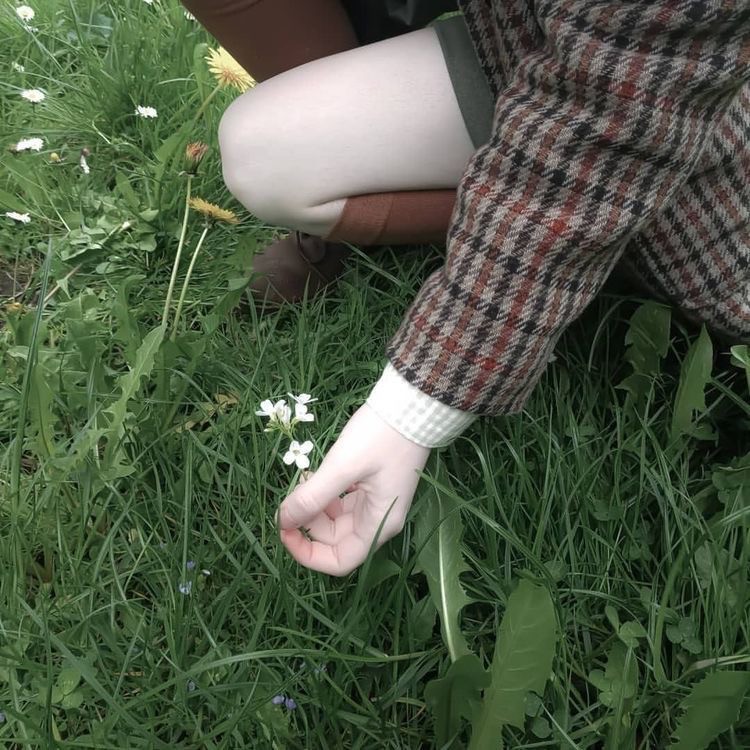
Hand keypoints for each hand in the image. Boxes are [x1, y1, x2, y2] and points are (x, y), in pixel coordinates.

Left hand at [277, 403, 429, 575]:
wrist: (413, 403)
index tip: (284, 530)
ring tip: (303, 479)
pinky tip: (315, 474)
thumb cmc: (382, 436)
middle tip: (290, 497)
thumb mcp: (343, 466)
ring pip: (337, 519)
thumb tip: (282, 521)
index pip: (339, 561)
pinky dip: (326, 493)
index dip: (308, 553)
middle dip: (309, 524)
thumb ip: (312, 497)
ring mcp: (377, 501)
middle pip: (336, 539)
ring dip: (315, 507)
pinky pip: (343, 500)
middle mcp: (380, 519)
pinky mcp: (373, 484)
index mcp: (379, 523)